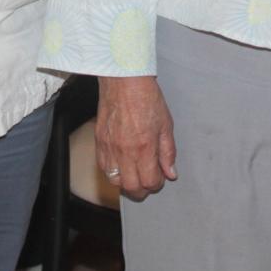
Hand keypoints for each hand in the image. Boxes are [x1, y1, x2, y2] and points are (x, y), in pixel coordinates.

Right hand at [95, 75, 176, 201]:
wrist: (124, 81)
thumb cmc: (146, 98)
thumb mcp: (166, 125)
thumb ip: (168, 152)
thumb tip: (170, 173)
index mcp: (144, 148)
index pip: (150, 182)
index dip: (157, 184)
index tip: (160, 177)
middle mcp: (125, 151)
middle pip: (131, 187)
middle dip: (142, 190)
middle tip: (148, 181)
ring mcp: (109, 147)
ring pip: (114, 180)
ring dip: (126, 182)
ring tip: (134, 174)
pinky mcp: (99, 141)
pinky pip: (103, 167)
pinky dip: (113, 171)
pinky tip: (121, 164)